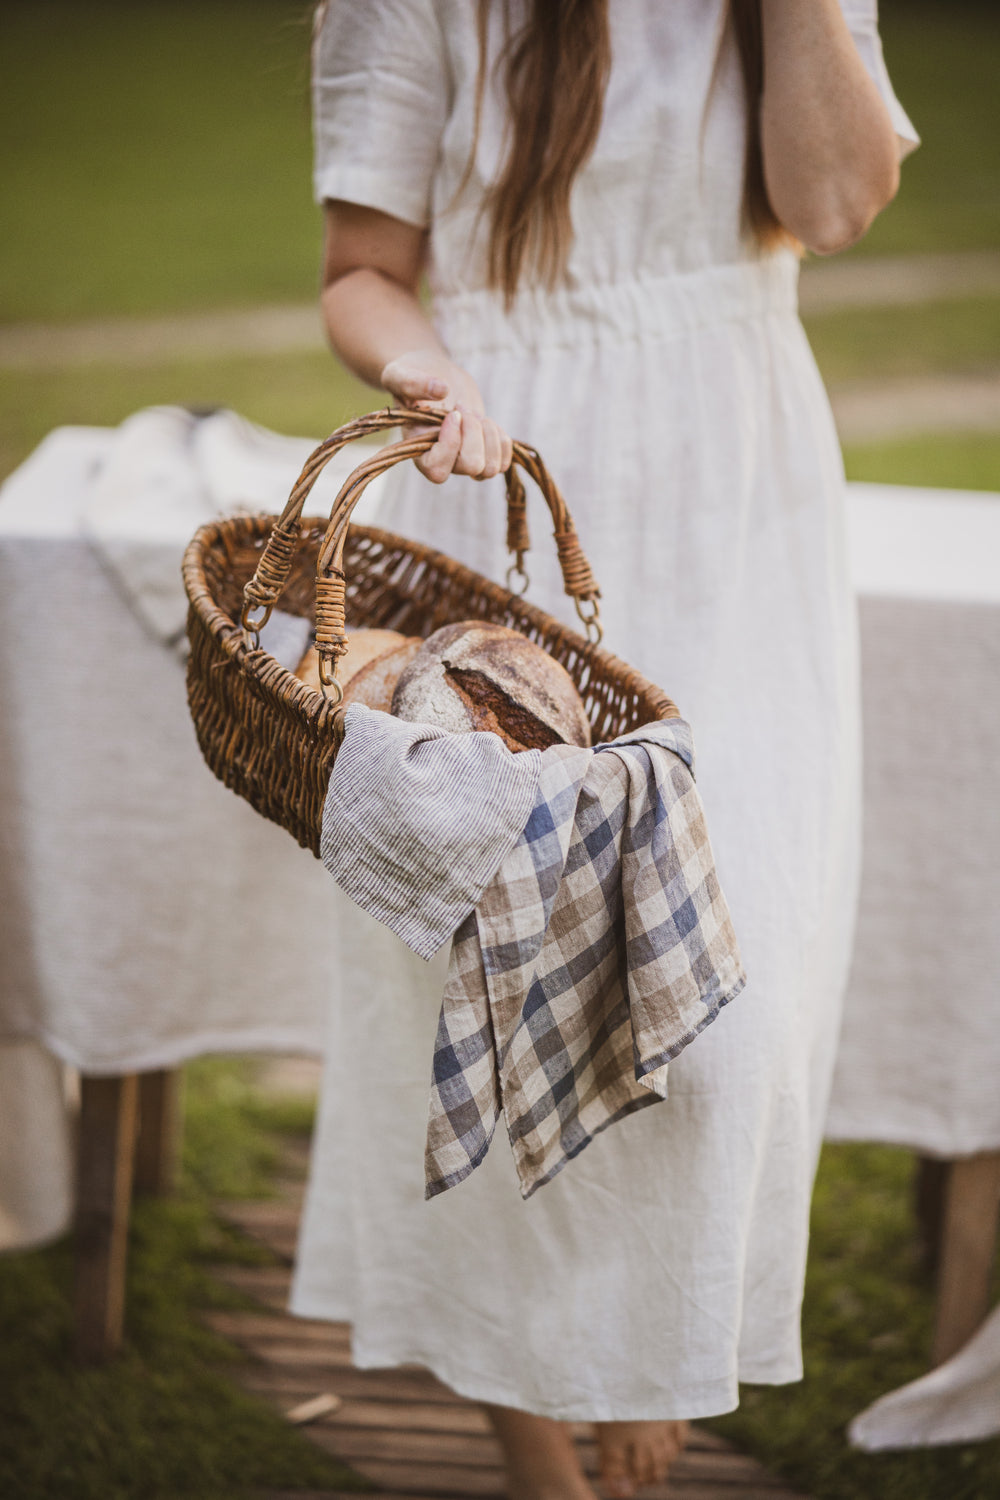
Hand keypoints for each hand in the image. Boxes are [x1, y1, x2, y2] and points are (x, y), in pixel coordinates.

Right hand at [380, 351, 512, 484]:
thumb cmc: (411, 376)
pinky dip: (501, 440)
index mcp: (418, 450)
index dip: (450, 444)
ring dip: (489, 436)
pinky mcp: (483, 454)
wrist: (433, 375)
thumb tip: (442, 390)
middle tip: (463, 408)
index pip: (438, 470)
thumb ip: (412, 383)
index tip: (453, 414)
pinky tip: (487, 423)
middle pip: (471, 466)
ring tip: (476, 415)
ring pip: (490, 469)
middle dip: (474, 432)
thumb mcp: (401, 374)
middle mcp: (442, 462)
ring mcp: (464, 461)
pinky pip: (502, 463)